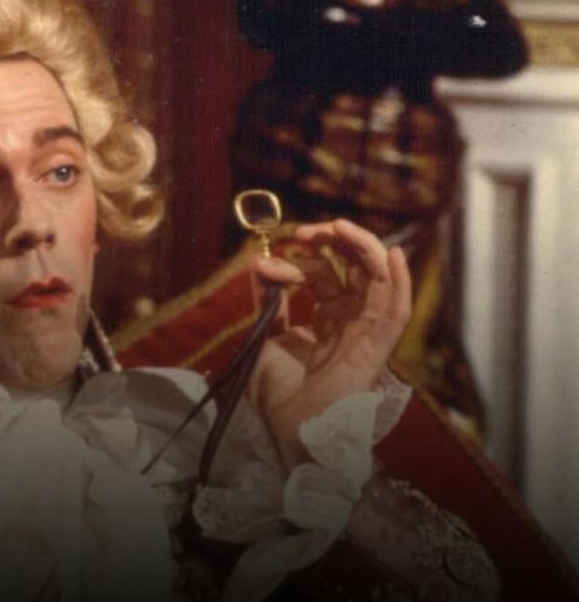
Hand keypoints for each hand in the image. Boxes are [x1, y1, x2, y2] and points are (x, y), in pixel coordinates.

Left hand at [248, 219, 411, 467]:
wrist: (287, 431)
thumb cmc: (277, 396)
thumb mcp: (265, 338)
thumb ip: (267, 302)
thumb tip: (260, 263)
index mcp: (328, 320)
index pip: (324, 274)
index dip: (300, 258)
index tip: (268, 259)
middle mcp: (352, 322)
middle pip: (356, 268)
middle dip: (334, 242)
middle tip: (305, 231)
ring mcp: (366, 334)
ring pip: (378, 280)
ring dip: (362, 248)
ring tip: (338, 227)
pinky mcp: (376, 349)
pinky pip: (396, 311)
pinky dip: (398, 282)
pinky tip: (392, 255)